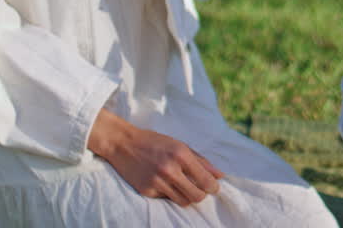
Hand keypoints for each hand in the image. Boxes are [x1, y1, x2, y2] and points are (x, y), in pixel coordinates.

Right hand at [88, 107, 223, 206]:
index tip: (214, 187)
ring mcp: (157, 182)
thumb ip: (201, 160)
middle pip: (196, 196)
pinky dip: (170, 194)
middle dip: (202, 195)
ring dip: (188, 197)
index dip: (213, 187)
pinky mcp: (147, 191)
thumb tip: (219, 175)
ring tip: (185, 187)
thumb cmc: (154, 142)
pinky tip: (166, 184)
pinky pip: (167, 199)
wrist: (123, 144)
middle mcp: (170, 169)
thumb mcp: (179, 145)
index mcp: (181, 154)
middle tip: (200, 189)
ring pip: (183, 201)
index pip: (205, 180)